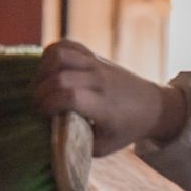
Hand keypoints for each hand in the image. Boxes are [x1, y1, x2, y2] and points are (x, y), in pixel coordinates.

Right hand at [32, 39, 187, 155]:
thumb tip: (49, 138)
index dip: (48, 104)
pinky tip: (48, 69)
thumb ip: (77, 143)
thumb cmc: (126, 129)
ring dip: (42, 69)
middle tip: (37, 104)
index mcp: (102, 105)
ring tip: (40, 84)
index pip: (68, 95)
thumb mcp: (103, 146)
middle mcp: (98, 80)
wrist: (152, 105)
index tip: (42, 114)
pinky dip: (51, 53)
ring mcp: (96, 64)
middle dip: (39, 90)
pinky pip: (67, 44)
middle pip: (59, 76)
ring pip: (59, 54)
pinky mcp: (94, 55)